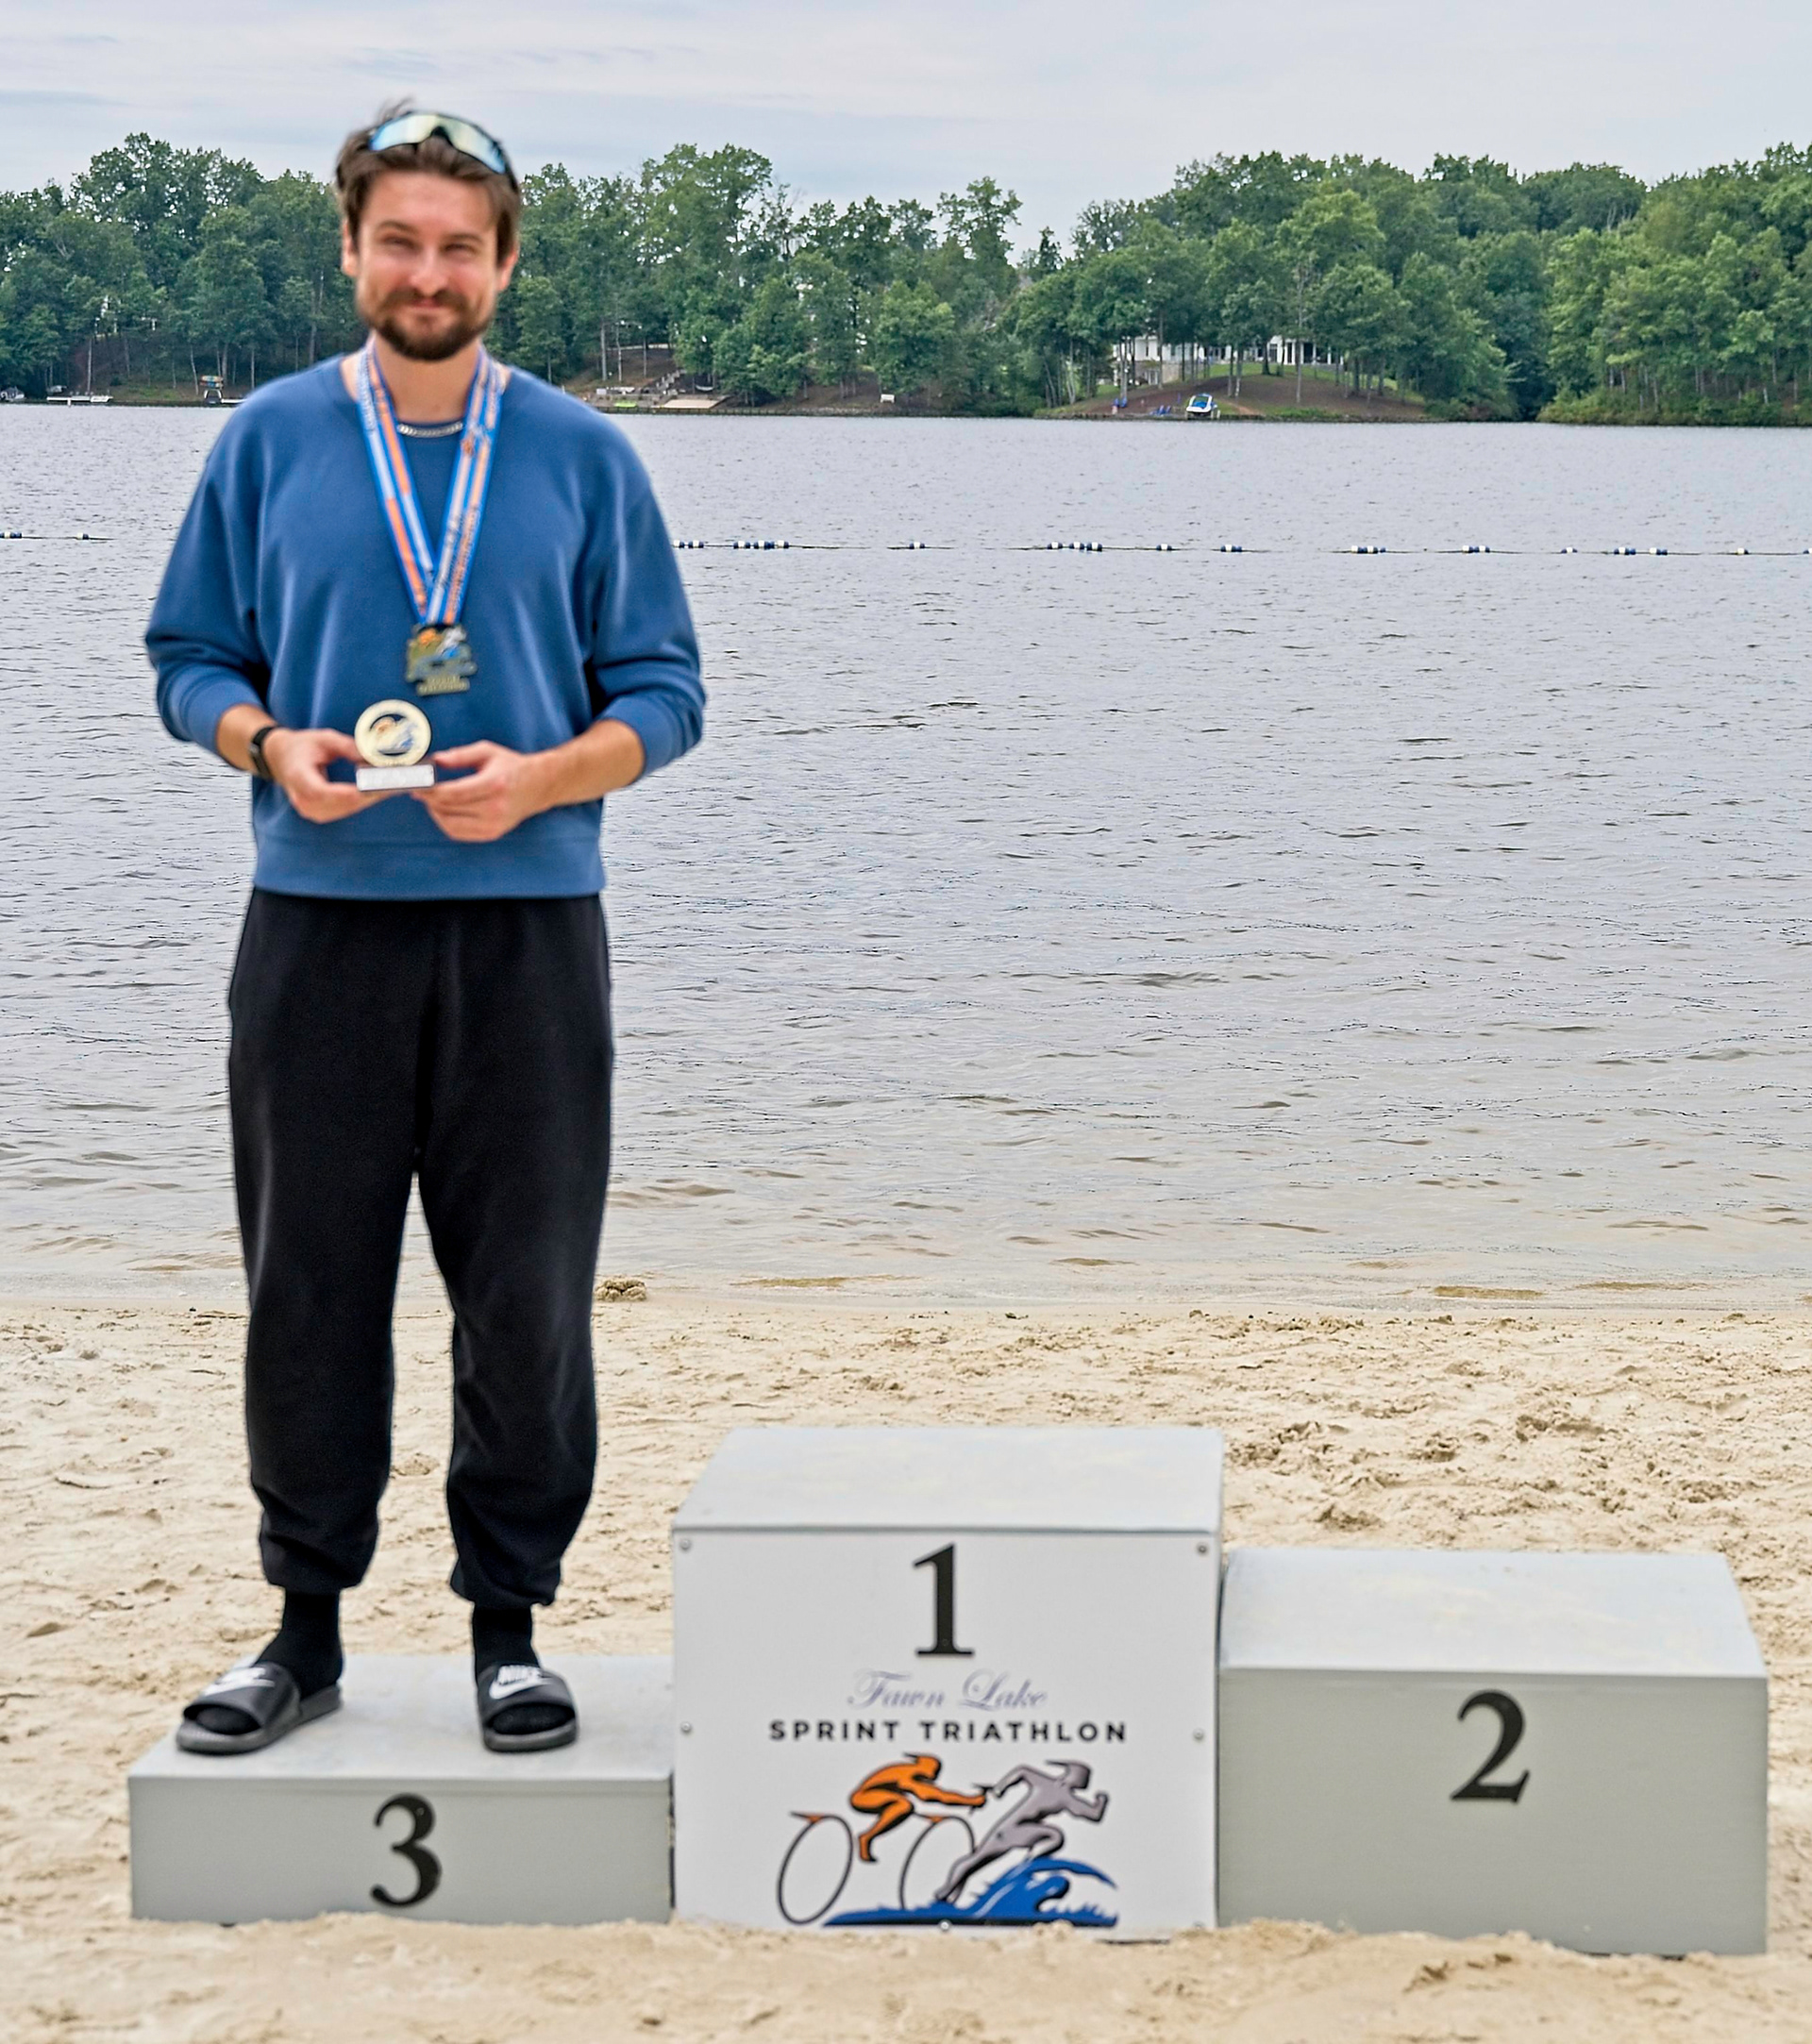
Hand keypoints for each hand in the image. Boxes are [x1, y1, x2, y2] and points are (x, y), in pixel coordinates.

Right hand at [264, 727, 385, 823]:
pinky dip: (359, 802)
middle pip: (339, 803)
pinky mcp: (318, 814)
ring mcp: (309, 810)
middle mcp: (302, 799)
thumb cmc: (301, 746)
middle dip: (367, 795)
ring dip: (367, 800)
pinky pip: (343, 811)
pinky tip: (373, 793)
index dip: (348, 792)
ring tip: (388, 788)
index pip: (322, 791)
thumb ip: (348, 747)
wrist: (281, 757)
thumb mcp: (324, 738)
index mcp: (298, 776)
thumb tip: (374, 756)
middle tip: (392, 785)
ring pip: (345, 809)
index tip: (370, 787)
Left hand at [414, 740, 550, 842]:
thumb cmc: (511, 766)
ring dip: (435, 813)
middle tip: (419, 790)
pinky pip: (459, 833)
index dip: (430, 791)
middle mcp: (495, 808)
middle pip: (449, 809)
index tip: (417, 785)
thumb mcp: (487, 751)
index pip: (453, 793)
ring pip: (450, 824)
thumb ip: (460, 755)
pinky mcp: (491, 833)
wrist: (538, 786)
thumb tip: (435, 760)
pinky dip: (445, 822)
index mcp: (494, 784)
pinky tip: (443, 811)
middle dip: (428, 800)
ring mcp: (494, 824)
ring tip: (431, 800)